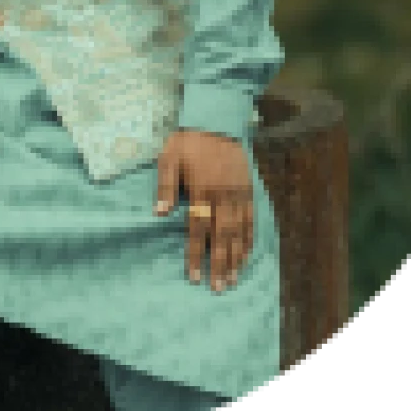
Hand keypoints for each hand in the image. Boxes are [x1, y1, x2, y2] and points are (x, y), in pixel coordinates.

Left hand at [153, 129, 252, 292]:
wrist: (217, 122)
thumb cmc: (188, 141)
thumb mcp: (169, 157)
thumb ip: (165, 185)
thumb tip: (159, 213)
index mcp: (202, 189)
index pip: (198, 228)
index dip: (196, 253)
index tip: (193, 276)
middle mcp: (223, 195)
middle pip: (222, 236)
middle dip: (219, 264)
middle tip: (217, 288)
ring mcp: (238, 194)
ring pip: (238, 232)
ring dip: (235, 258)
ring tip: (232, 280)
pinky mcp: (248, 191)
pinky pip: (250, 220)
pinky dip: (249, 240)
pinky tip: (246, 255)